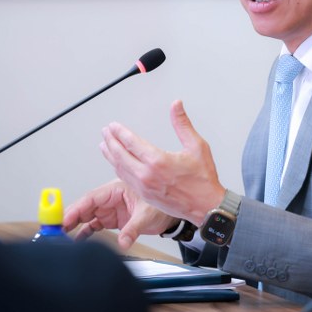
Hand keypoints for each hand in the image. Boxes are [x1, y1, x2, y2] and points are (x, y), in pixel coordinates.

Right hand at [63, 179, 175, 249]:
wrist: (171, 214)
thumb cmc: (161, 205)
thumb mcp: (147, 215)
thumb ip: (133, 229)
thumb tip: (123, 242)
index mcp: (116, 189)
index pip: (91, 198)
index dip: (75, 208)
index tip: (64, 219)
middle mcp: (110, 199)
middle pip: (84, 207)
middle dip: (69, 217)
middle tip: (56, 230)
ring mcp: (110, 209)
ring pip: (86, 216)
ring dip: (74, 225)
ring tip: (61, 236)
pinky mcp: (112, 220)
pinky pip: (93, 225)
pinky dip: (84, 232)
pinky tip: (76, 240)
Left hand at [100, 100, 225, 224]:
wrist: (206, 206)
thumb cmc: (203, 179)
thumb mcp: (197, 146)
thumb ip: (182, 124)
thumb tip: (176, 105)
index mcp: (158, 161)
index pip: (131, 142)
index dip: (120, 132)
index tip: (114, 125)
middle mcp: (147, 175)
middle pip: (120, 155)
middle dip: (111, 141)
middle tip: (106, 131)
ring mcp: (144, 187)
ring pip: (120, 168)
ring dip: (110, 155)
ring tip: (105, 144)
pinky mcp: (145, 196)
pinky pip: (126, 179)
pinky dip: (118, 168)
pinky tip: (116, 163)